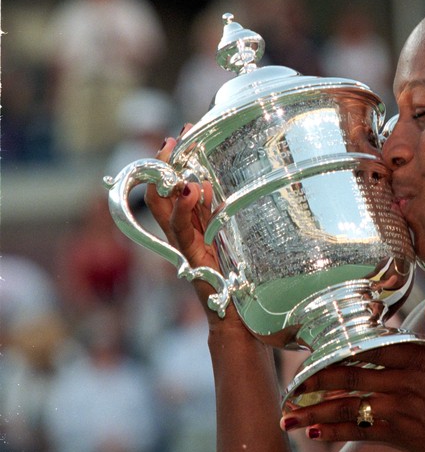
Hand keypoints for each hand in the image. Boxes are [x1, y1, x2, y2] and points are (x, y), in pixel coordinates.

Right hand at [144, 128, 231, 326]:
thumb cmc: (236, 279)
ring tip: (176, 152)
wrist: (236, 317)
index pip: (172, 187)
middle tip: (173, 137)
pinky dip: (184, 208)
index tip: (181, 134)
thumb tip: (208, 182)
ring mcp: (184, 245)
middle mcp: (181, 234)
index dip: (171, 161)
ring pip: (164, 207)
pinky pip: (183, 230)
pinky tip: (192, 189)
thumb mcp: (228, 236)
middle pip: (160, 192)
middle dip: (162, 163)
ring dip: (169, 177)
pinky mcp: (192, 258)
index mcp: (191, 226)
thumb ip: (215, 213)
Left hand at [280, 297, 424, 451]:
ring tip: (287, 415)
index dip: (343, 348)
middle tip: (289, 382)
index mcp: (418, 360)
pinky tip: (314, 431)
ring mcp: (397, 410)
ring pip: (349, 406)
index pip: (373, 348)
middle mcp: (402, 383)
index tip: (317, 348)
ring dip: (316, 410)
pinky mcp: (398, 435)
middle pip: (352, 377)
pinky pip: (360, 432)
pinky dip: (336, 431)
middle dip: (317, 380)